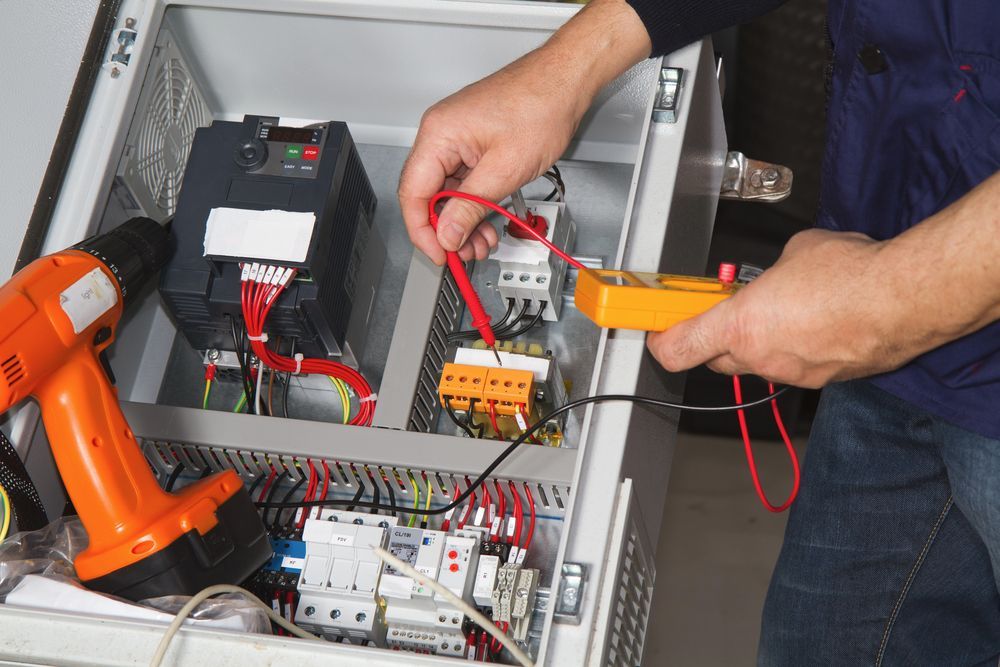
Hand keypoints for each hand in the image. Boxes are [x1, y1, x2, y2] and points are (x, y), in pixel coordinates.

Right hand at [397, 0, 650, 264]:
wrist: (566, 81)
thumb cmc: (541, 107)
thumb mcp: (505, 171)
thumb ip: (470, 207)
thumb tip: (448, 235)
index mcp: (439, 135)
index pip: (413, 194)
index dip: (423, 231)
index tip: (440, 253)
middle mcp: (440, 133)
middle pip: (427, 195)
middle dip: (447, 229)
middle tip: (466, 251)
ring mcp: (455, 136)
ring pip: (447, 191)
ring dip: (463, 220)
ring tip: (483, 240)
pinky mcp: (471, 140)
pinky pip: (462, 179)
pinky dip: (474, 202)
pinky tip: (488, 218)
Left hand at [647, 229, 903, 387]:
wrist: (906, 298)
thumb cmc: (852, 274)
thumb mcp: (793, 254)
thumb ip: (769, 273)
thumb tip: (774, 273)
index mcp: (741, 326)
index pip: (678, 350)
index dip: (661, 343)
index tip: (658, 333)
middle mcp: (763, 357)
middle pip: (717, 359)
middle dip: (715, 339)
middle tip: (725, 313)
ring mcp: (794, 372)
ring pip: (760, 363)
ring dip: (763, 342)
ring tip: (791, 309)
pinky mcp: (824, 379)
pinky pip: (797, 365)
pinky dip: (799, 348)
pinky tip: (821, 322)